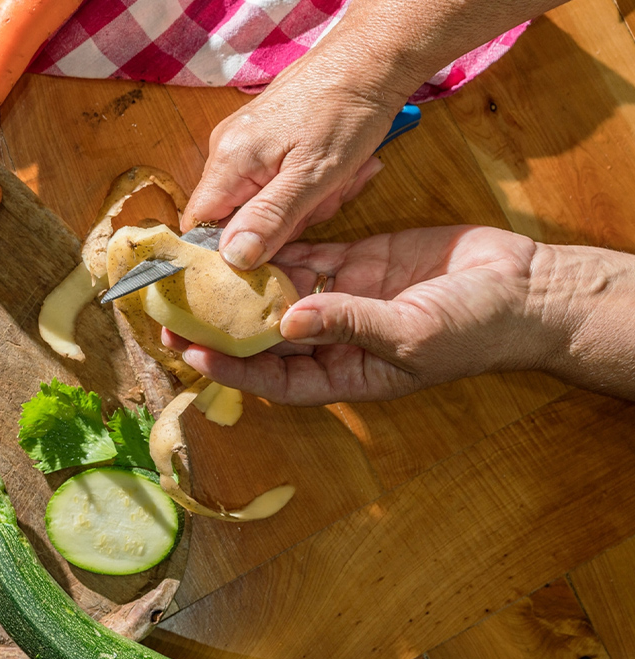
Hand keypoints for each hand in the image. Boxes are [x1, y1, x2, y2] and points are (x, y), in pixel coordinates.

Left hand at [163, 226, 550, 404]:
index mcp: (345, 373)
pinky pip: (308, 254)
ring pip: (281, 291)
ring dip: (244, 281)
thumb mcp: (412, 334)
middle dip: (223, 323)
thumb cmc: (476, 330)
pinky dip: (280, 246)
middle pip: (266, 335)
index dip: (232, 367)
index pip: (275, 378)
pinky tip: (243, 236)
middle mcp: (335, 340)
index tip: (190, 352)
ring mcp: (344, 297)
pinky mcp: (359, 261)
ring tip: (197, 267)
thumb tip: (290, 322)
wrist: (527, 288)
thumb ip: (350, 325)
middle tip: (174, 308)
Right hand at [182, 55, 407, 269]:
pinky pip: (276, 182)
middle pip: (237, 218)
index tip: (272, 248)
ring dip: (305, 202)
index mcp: (229, 161)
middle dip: (285, 221)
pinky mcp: (264, 141)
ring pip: (262, 203)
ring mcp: (244, 144)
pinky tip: (334, 169)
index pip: (201, 226)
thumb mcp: (314, 176)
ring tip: (338, 177)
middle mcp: (226, 151)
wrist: (370, 59)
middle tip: (324, 198)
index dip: (231, 248)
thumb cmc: (345, 111)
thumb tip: (232, 258)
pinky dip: (307, 185)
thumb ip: (270, 219)